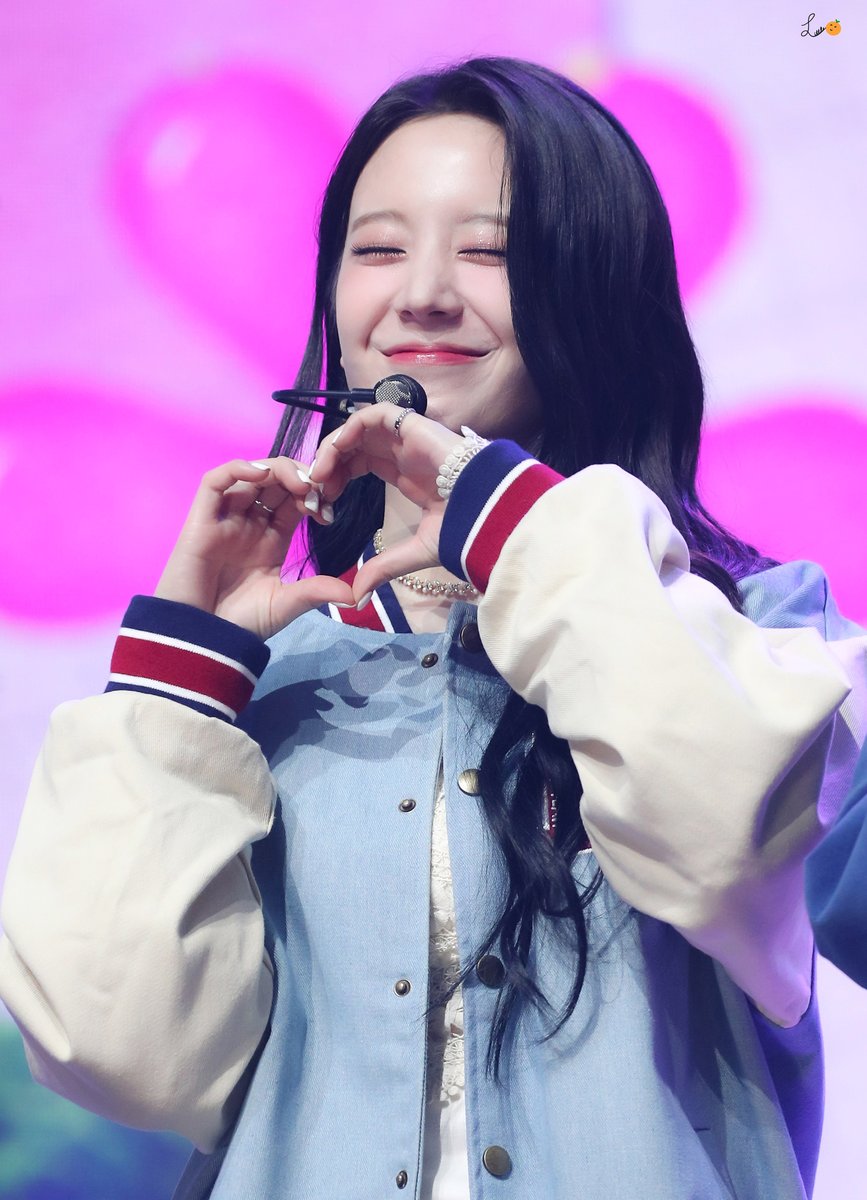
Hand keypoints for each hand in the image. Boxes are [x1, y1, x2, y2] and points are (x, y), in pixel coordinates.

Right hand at [155, 457, 353, 638]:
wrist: (202, 640)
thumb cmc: (239, 624)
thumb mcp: (286, 604)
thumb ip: (316, 591)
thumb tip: (355, 595)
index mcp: (270, 538)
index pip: (293, 500)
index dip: (313, 495)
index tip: (329, 510)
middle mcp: (248, 523)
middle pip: (274, 482)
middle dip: (300, 478)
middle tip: (320, 491)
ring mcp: (224, 519)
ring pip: (250, 475)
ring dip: (277, 470)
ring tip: (300, 484)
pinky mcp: (200, 520)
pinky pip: (215, 482)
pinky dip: (238, 469)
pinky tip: (262, 474)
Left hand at [309, 404, 464, 600]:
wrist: (490, 511)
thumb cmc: (464, 528)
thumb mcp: (414, 552)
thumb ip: (383, 568)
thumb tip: (355, 598)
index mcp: (404, 474)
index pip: (358, 465)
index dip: (335, 480)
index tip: (320, 505)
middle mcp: (402, 452)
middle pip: (353, 446)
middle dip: (328, 465)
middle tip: (313, 491)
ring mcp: (408, 436)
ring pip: (358, 429)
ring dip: (333, 447)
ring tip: (320, 474)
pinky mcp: (414, 425)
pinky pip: (373, 415)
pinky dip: (350, 428)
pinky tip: (338, 452)